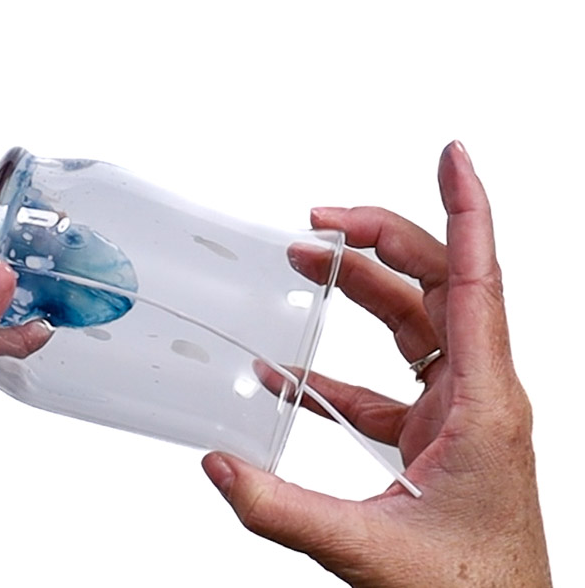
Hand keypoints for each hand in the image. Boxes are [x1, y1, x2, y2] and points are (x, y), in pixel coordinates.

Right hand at [201, 142, 551, 585]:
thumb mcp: (371, 551)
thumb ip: (283, 508)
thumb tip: (218, 466)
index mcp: (483, 405)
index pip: (477, 281)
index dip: (465, 209)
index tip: (452, 154)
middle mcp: (479, 398)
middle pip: (438, 286)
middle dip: (382, 238)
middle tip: (322, 216)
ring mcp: (459, 417)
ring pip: (415, 325)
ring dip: (362, 289)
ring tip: (306, 262)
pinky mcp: (435, 440)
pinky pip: (386, 384)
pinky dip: (337, 370)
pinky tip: (289, 371)